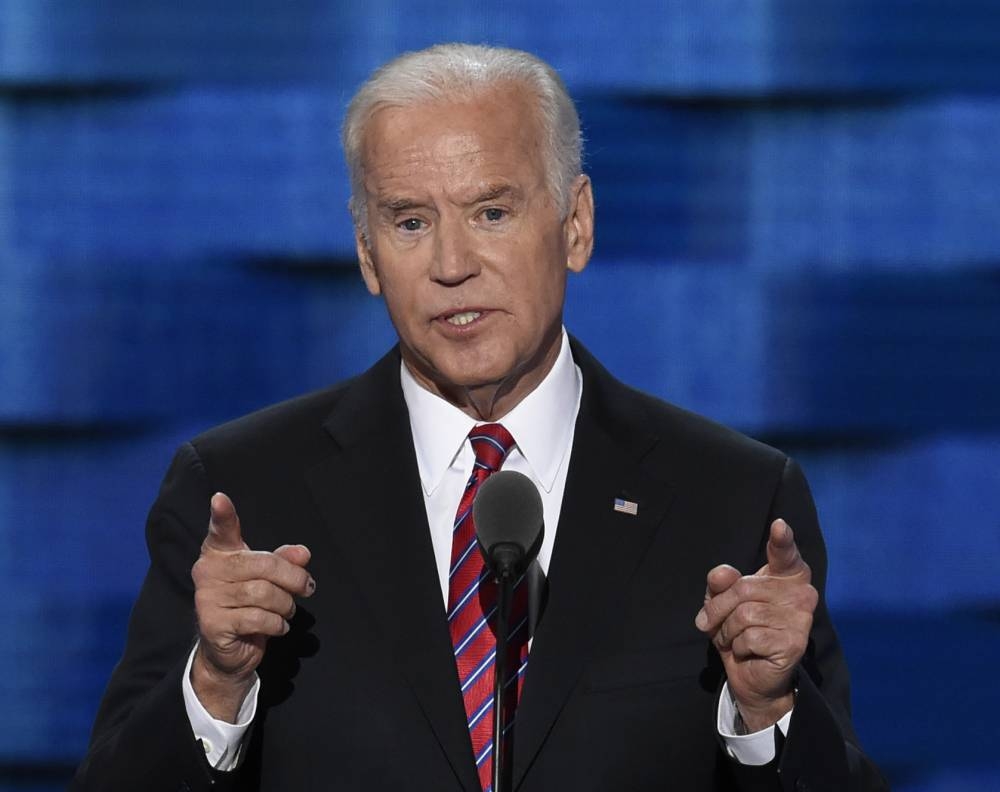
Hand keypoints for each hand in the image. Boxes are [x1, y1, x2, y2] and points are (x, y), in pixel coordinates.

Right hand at [190, 492, 314, 720]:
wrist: (228, 651)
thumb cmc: (248, 605)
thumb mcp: (269, 579)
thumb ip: (284, 562)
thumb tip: (302, 553)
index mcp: (219, 553)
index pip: (221, 531)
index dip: (222, 515)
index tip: (220, 498)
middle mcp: (207, 571)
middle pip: (262, 565)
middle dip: (293, 578)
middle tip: (307, 587)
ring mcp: (207, 598)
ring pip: (264, 593)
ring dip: (286, 605)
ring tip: (287, 610)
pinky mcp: (212, 624)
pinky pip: (258, 618)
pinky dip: (277, 623)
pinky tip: (277, 626)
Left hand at [694, 519, 816, 731]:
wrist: (753, 676)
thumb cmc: (739, 630)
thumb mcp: (722, 602)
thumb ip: (721, 584)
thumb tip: (722, 574)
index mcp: (787, 576)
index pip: (785, 553)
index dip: (782, 540)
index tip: (779, 525)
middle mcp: (801, 593)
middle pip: (743, 588)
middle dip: (719, 609)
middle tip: (715, 624)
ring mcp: (801, 618)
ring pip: (743, 614)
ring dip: (727, 631)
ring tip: (734, 639)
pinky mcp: (795, 643)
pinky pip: (749, 637)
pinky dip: (738, 647)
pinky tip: (749, 652)